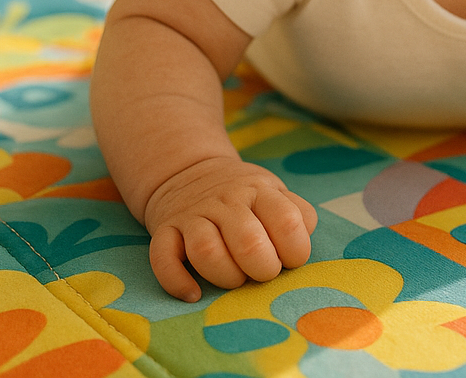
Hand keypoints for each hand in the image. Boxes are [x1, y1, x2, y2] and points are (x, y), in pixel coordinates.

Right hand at [144, 156, 318, 301]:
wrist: (189, 172)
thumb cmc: (243, 194)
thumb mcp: (274, 190)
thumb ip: (296, 212)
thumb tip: (302, 244)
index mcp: (260, 190)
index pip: (287, 220)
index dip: (295, 250)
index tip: (291, 259)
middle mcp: (226, 201)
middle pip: (249, 241)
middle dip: (263, 269)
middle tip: (264, 273)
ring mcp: (193, 215)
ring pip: (206, 251)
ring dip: (225, 276)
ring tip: (235, 280)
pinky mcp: (165, 230)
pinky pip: (163, 258)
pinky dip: (177, 282)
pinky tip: (193, 293)